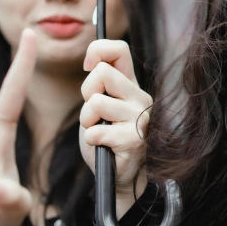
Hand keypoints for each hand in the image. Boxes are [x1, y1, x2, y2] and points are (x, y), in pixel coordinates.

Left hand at [80, 40, 149, 201]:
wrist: (120, 176)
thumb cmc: (107, 137)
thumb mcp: (101, 104)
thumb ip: (101, 83)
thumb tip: (92, 60)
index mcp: (131, 84)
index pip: (119, 49)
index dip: (97, 51)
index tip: (87, 67)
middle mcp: (140, 97)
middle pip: (102, 73)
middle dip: (86, 92)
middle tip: (93, 113)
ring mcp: (140, 118)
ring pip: (97, 102)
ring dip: (87, 120)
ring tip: (98, 130)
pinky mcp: (134, 139)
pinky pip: (96, 131)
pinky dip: (92, 140)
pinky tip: (102, 146)